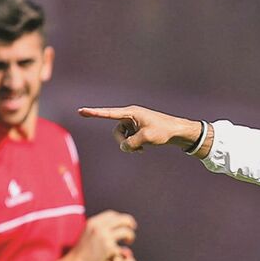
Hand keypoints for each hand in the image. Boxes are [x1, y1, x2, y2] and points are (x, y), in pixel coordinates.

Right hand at [69, 210, 136, 260]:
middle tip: (133, 228)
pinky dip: (123, 250)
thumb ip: (98, 227)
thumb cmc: (82, 250)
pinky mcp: (109, 249)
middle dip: (130, 222)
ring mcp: (105, 237)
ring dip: (131, 235)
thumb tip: (114, 222)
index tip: (124, 223)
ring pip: (126, 231)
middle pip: (122, 219)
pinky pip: (122, 247)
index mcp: (93, 222)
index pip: (112, 214)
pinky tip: (121, 253)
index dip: (120, 218)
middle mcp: (99, 227)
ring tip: (129, 241)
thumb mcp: (87, 232)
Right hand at [78, 105, 204, 153]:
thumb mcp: (146, 138)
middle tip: (134, 149)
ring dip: (129, 145)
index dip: (94, 113)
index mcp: (131, 113)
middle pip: (116, 131)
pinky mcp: (138, 130)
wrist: (178, 132)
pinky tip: (143, 149)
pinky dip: (134, 146)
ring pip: (122, 137)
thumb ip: (131, 144)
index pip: (109, 113)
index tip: (81, 111)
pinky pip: (129, 140)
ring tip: (142, 149)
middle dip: (122, 142)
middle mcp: (131, 116)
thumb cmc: (164, 131)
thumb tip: (124, 147)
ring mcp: (134, 123)